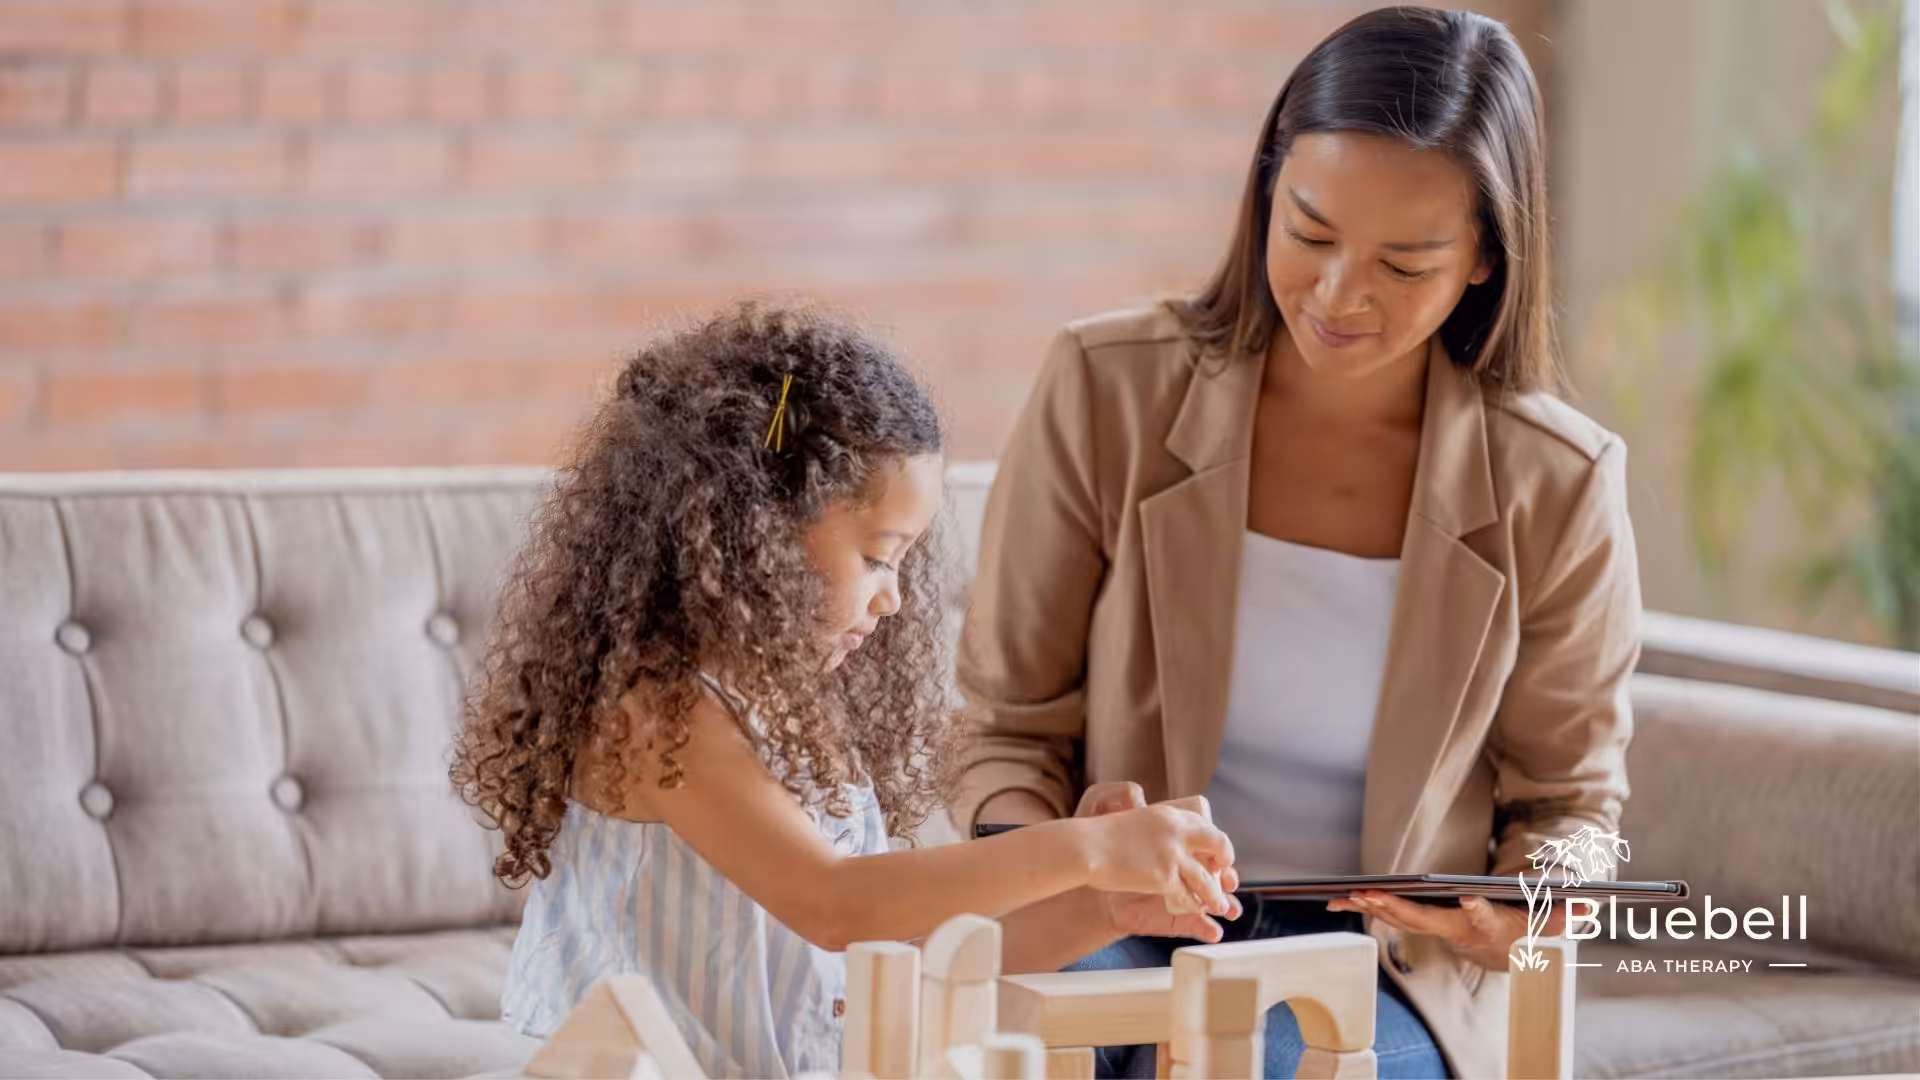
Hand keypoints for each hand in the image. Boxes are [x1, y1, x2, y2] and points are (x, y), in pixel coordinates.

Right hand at [1081, 805, 1234, 917]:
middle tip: (1227, 875)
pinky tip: (1196, 910)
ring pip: (1206, 878)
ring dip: (1215, 894)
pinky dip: (1194, 905)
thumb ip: (1157, 829)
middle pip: (1217, 844)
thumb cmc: (1101, 837)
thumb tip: (1169, 838)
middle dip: (1226, 861)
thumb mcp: (1135, 820)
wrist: (1087, 848)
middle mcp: (1177, 832)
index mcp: (1169, 815)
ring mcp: (1173, 855)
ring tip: (1221, 905)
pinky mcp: (1165, 877)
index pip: (1203, 825)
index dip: (1213, 841)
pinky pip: (1188, 895)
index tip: (1214, 852)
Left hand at [1328, 891, 1567, 970]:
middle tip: (1373, 896)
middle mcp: (1456, 930)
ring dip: (1373, 906)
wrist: (1504, 955)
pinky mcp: (1422, 922)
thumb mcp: (1547, 924)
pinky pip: (1390, 912)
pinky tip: (1340, 897)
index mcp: (1486, 926)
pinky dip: (1366, 905)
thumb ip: (1563, 914)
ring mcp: (1436, 928)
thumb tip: (1589, 904)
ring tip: (1345, 893)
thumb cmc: (1524, 932)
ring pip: (1401, 916)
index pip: (1482, 916)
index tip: (1468, 896)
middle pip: (1425, 919)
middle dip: (1399, 908)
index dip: (1476, 907)